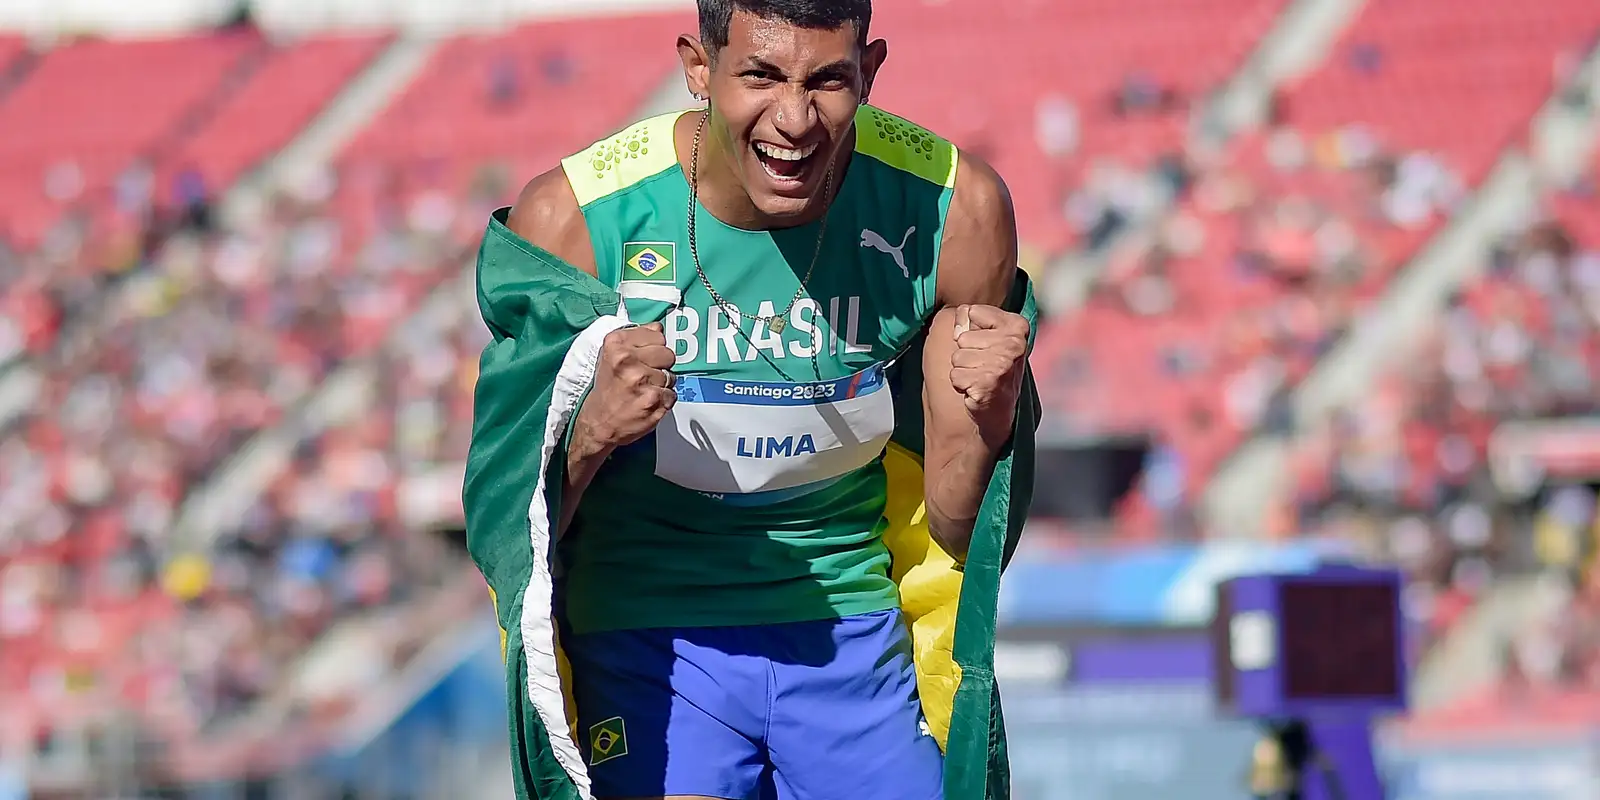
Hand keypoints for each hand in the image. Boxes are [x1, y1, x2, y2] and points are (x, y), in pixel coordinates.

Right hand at [572, 322, 676, 454]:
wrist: (598, 423)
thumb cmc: (606, 390)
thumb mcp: (612, 356)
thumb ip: (635, 338)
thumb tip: (657, 328)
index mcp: (616, 345)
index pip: (657, 334)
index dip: (655, 347)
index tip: (645, 355)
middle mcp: (627, 360)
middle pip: (668, 354)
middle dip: (661, 365)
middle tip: (645, 375)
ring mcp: (641, 380)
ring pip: (671, 375)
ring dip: (661, 384)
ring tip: (643, 390)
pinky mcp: (653, 399)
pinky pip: (672, 394)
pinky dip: (663, 400)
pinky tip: (647, 401)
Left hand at [950, 304, 1028, 431]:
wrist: (994, 415)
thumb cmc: (987, 372)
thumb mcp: (985, 339)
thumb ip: (970, 320)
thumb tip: (961, 314)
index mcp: (1017, 325)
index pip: (971, 312)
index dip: (969, 331)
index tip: (983, 346)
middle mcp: (1015, 343)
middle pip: (961, 337)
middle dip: (965, 354)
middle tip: (981, 367)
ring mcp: (1004, 363)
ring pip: (957, 357)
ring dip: (962, 370)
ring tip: (978, 378)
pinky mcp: (989, 382)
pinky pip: (956, 375)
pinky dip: (960, 384)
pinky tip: (975, 390)